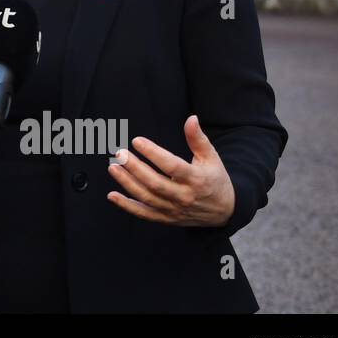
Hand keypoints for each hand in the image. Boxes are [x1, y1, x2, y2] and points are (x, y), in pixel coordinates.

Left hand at [106, 115, 235, 226]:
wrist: (225, 211)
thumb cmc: (215, 180)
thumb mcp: (211, 158)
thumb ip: (198, 139)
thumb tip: (191, 118)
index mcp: (196, 179)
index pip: (172, 166)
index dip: (153, 153)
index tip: (137, 141)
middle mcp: (184, 196)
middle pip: (155, 183)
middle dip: (135, 168)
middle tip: (119, 154)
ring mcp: (174, 209)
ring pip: (147, 198)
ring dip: (127, 183)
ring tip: (113, 168)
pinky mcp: (167, 218)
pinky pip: (144, 214)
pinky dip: (127, 207)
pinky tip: (112, 196)